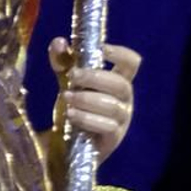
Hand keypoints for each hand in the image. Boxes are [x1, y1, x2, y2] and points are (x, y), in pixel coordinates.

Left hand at [49, 41, 139, 164]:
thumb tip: (58, 41)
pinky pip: (106, 126)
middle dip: (95, 77)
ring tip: (66, 96)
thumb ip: (63, 63)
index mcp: (118, 81)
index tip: (101, 48)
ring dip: (87, 98)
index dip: (120, 53)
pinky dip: (87, 118)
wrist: (64, 148)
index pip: (131, 63)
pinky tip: (70, 115)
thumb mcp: (67, 84)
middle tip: (73, 75)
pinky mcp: (113, 139)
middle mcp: (125, 100)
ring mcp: (121, 121)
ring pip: (112, 105)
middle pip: (120, 83)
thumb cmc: (73, 110)